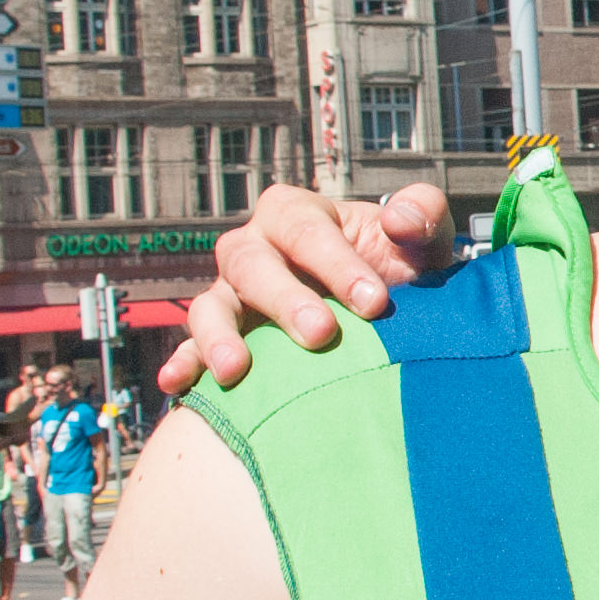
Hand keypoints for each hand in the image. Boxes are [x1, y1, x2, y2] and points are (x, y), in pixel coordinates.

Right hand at [158, 181, 458, 388]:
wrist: (378, 316)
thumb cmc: (397, 270)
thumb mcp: (421, 240)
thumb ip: (422, 215)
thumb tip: (398, 219)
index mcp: (296, 213)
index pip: (307, 230)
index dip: (337, 263)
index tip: (374, 301)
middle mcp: (253, 248)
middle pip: (253, 266)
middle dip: (285, 301)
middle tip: (320, 336)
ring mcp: (230, 295)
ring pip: (211, 306)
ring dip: (219, 337)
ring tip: (236, 370)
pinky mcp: (219, 338)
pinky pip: (190, 349)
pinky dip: (183, 365)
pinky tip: (176, 385)